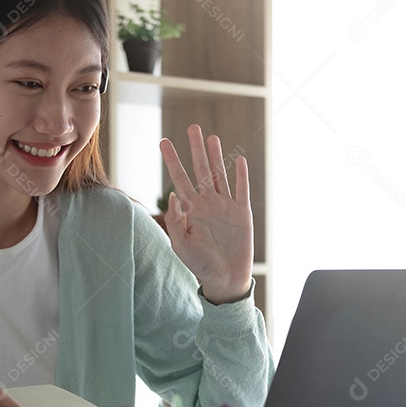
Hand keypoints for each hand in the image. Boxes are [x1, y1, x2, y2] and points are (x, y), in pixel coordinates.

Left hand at [159, 124, 252, 303]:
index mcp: (191, 209)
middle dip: (195, 149)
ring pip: (220, 175)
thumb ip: (175, 221)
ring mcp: (226, 206)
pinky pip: (242, 190)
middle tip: (192, 127)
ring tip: (211, 137)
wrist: (224, 278)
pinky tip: (239, 160)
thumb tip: (173, 195)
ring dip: (216, 156)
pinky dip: (241, 175)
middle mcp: (208, 203)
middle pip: (200, 170)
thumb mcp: (181, 244)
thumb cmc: (200, 264)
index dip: (172, 160)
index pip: (179, 179)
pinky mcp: (242, 213)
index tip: (163, 142)